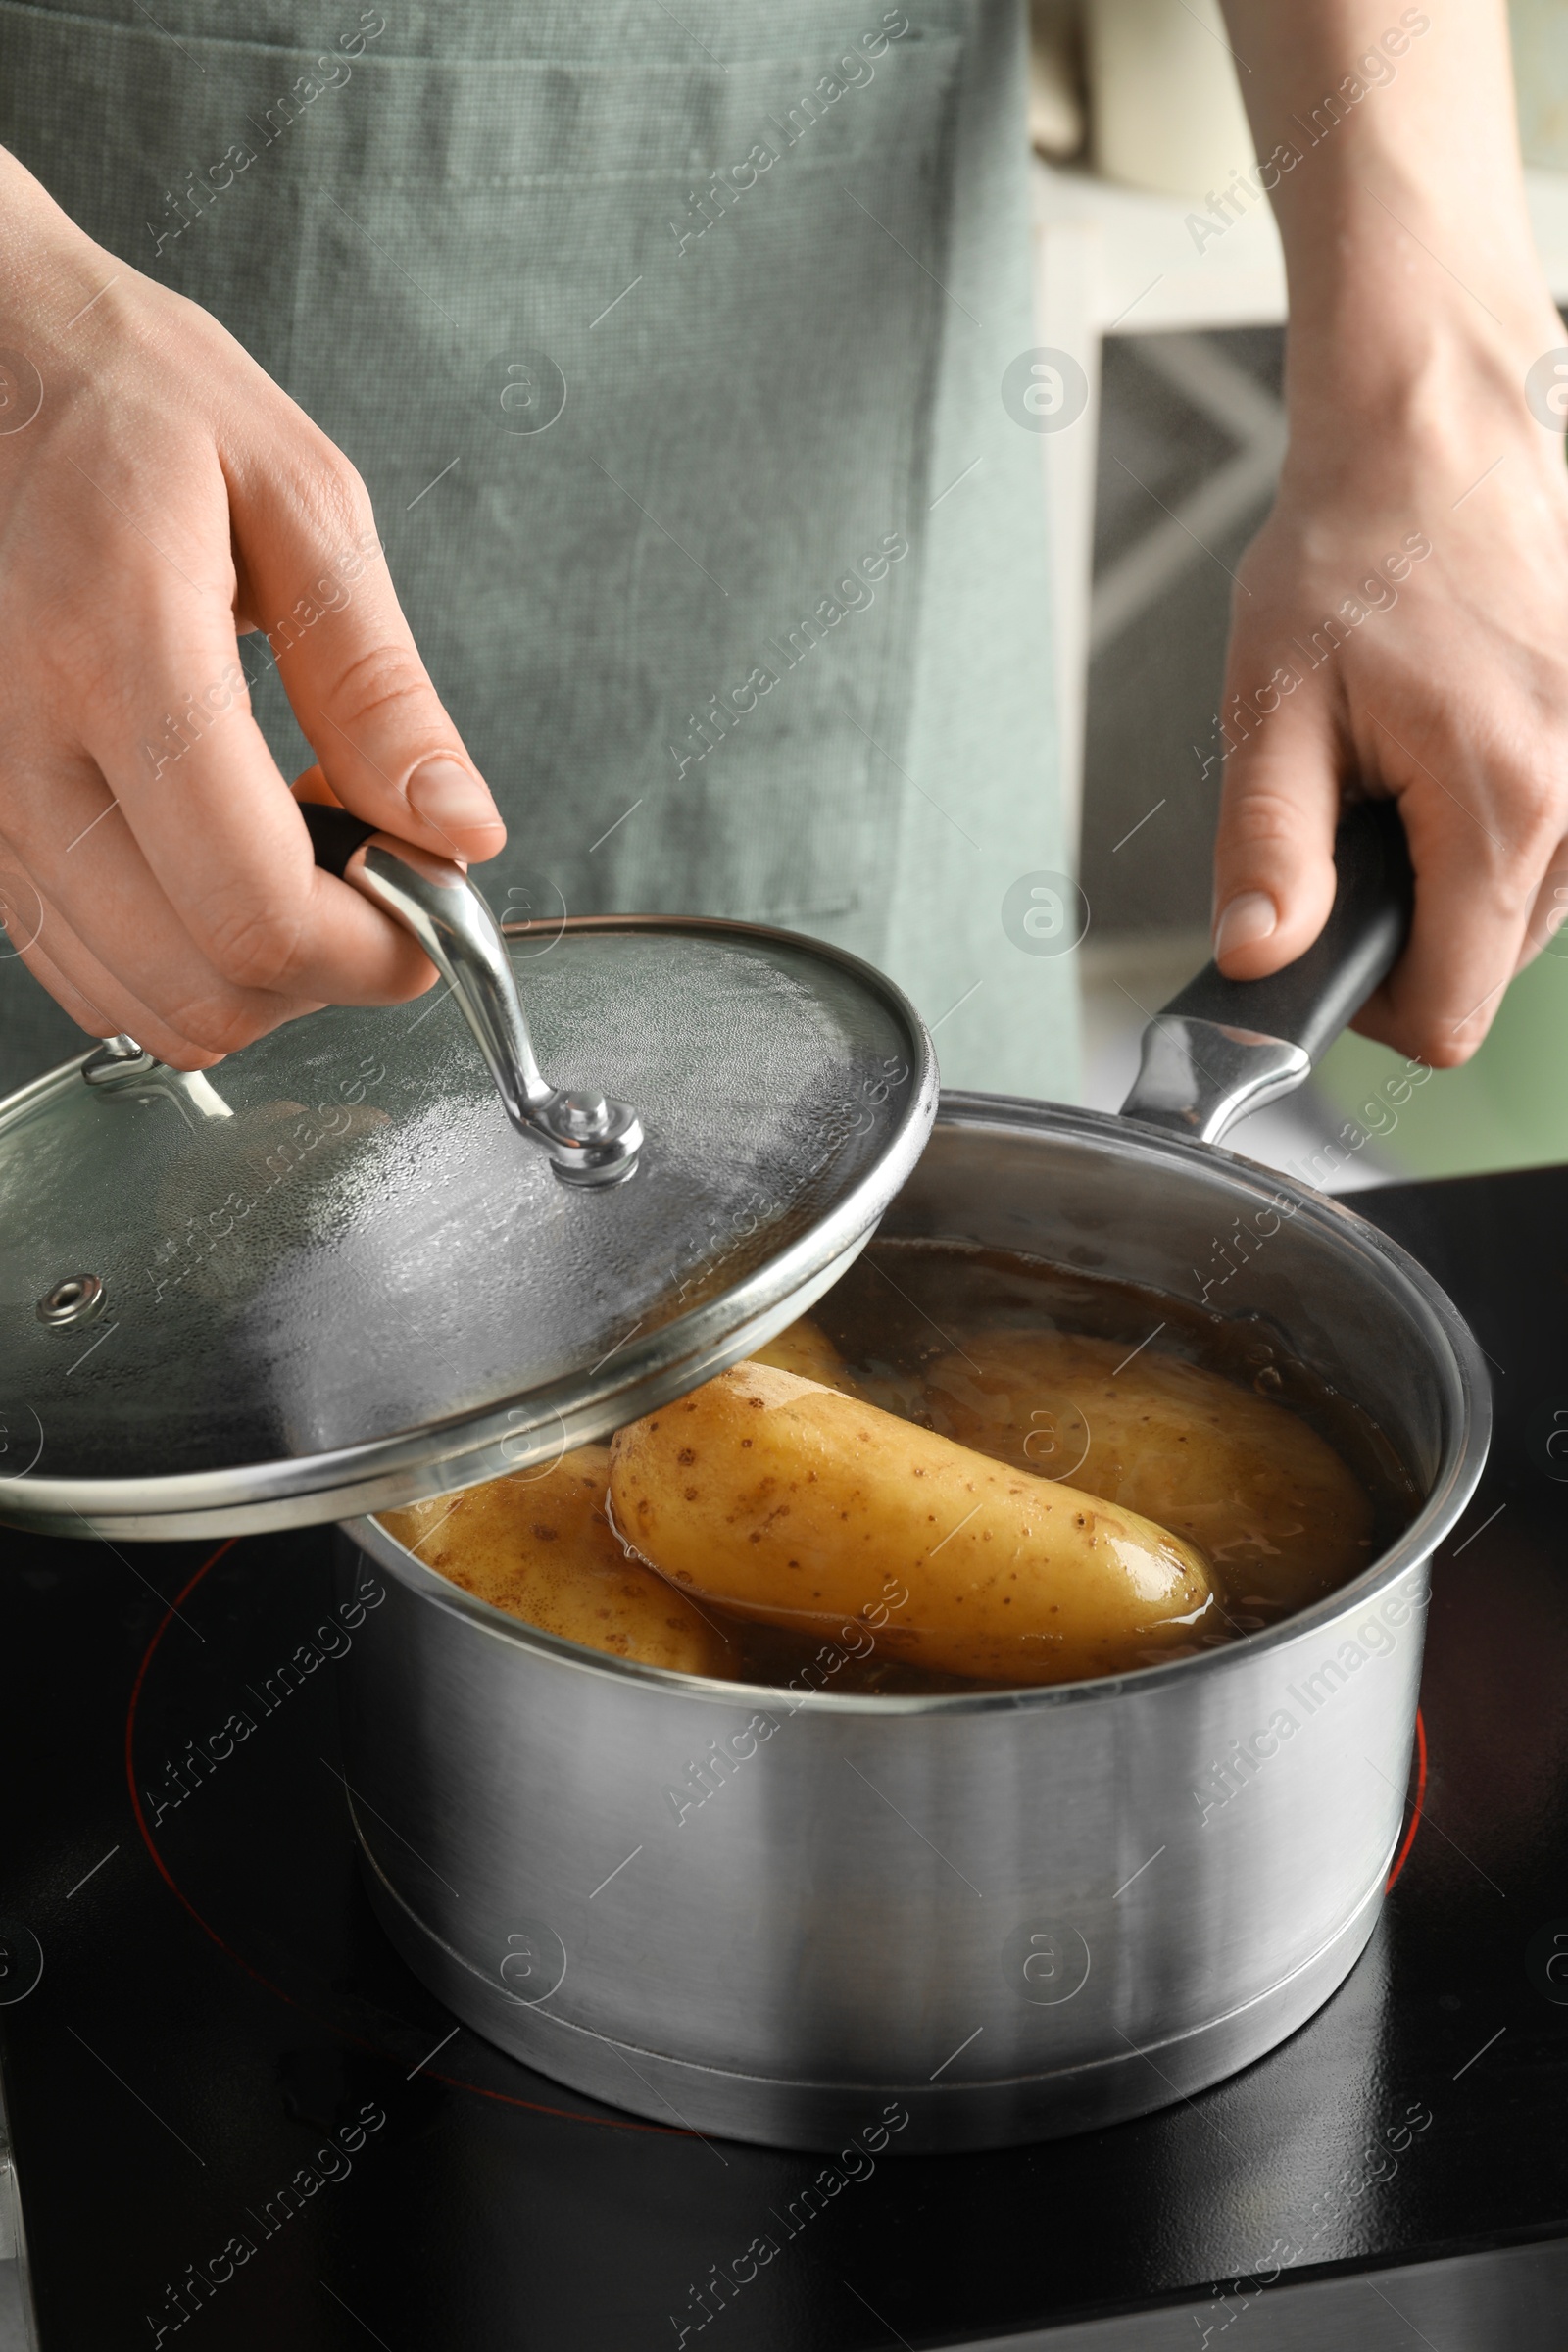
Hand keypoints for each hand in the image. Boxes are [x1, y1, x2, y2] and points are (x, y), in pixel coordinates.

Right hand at [0, 147, 503, 1069]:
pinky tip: (214, 854)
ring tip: (289, 841)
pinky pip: (89, 971)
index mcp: (117, 653)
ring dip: (252, 971)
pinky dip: (177, 955)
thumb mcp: (299, 500)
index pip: (257, 911)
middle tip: (371, 867)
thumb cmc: (128, 402)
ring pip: (144, 1008)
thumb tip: (455, 829)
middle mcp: (22, 751)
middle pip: (205, 992)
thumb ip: (379, 686)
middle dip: (324, 968)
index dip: (375, 948)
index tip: (428, 896)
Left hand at [1213, 0, 1567, 1066]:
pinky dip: (1492, 836)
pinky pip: (1554, 850)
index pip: (1450, 1012)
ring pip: (1528, 914)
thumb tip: (1258, 960)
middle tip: (1342, 835)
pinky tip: (1442, 764)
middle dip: (1406, 933)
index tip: (1321, 944)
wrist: (1432, 437)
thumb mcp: (1272, 709)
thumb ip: (1268, 852)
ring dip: (1450, 883)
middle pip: (1490, 969)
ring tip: (1391, 780)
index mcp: (1504, 802)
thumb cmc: (1352, 552)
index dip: (1367, 1008)